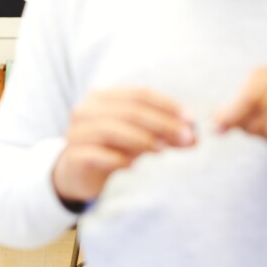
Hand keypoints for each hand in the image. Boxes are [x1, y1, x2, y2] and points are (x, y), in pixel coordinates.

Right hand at [52, 88, 193, 204]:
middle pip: (128, 111)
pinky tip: (132, 166)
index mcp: (102, 97)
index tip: (191, 120)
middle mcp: (86, 110)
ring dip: (141, 140)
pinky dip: (117, 158)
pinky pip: (96, 154)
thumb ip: (162, 134)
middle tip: (187, 139)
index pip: (138, 94)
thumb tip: (194, 137)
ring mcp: (76, 132)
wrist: (76, 172)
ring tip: (162, 151)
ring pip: (111, 129)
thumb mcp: (137, 138)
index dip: (166, 106)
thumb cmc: (110, 148)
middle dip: (162, 124)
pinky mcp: (73, 156)